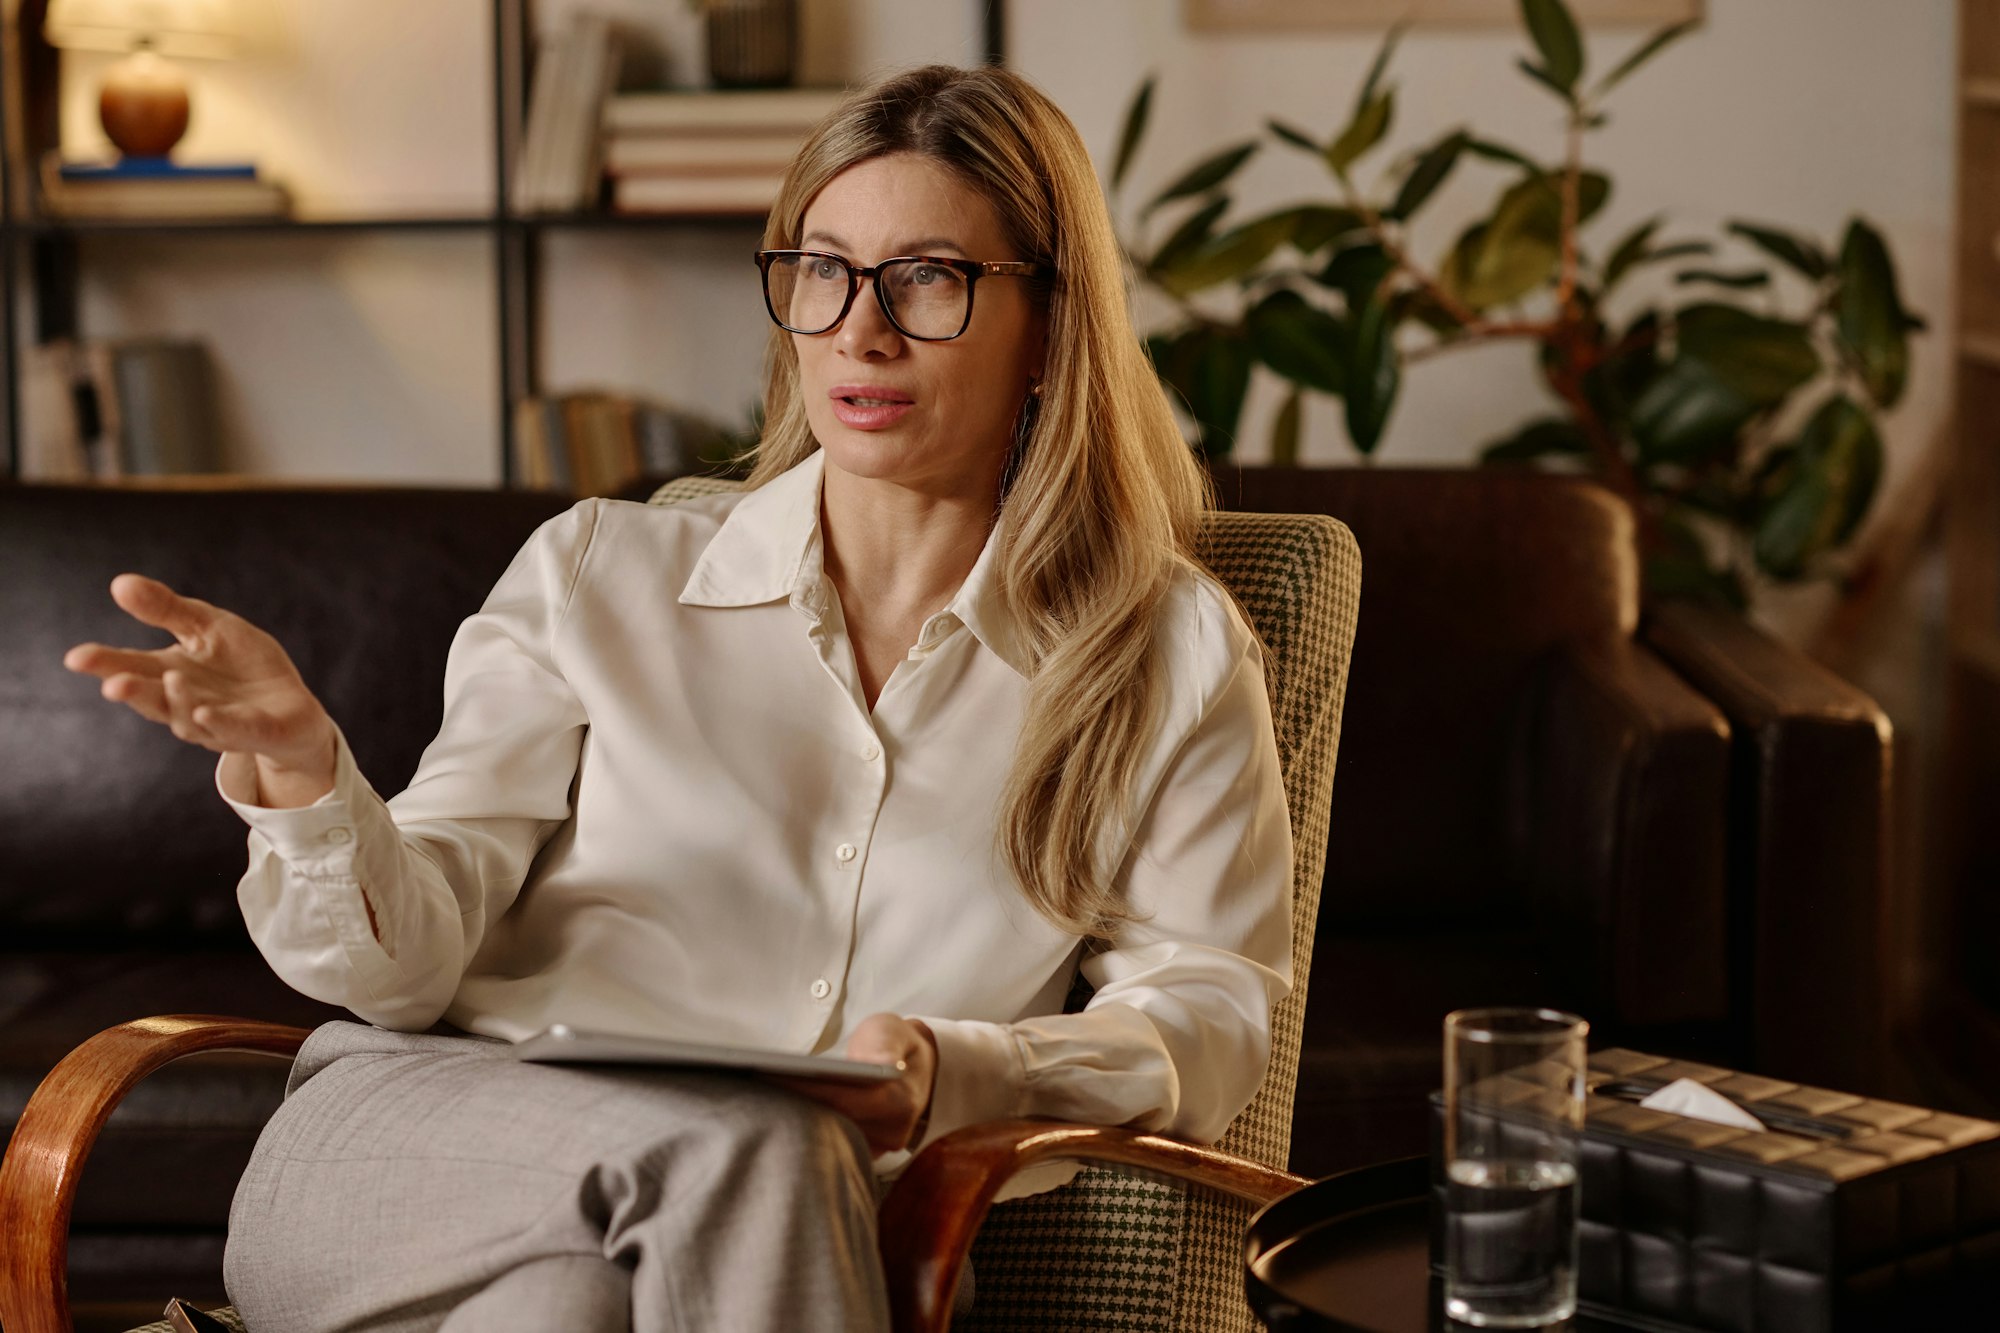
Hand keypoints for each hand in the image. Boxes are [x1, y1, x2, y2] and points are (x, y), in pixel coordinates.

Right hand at [63, 573, 337, 790]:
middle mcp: (185, 703)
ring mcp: (217, 723)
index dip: (105, 664)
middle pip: (151, 697)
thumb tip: (119, 583)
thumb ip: (167, 609)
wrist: (292, 707)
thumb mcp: (209, 627)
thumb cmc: (243, 664)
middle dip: (132, 690)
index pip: (131, 667)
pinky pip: (232, 729)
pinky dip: (219, 721)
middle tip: (112, 684)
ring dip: (178, 700)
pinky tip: (207, 711)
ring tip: (173, 678)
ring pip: (188, 717)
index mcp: (170, 673)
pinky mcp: (253, 732)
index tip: (76, 658)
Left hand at [770, 1013, 937, 1156]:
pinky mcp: (866, 1153)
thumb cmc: (895, 1044)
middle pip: (832, 1124)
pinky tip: (781, 1113)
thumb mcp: (892, 1031)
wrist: (915, 1068)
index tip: (773, 1078)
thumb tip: (882, 1062)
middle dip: (794, 1107)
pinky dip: (807, 1129)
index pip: (843, 1099)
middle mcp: (890, 1132)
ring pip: (829, 1138)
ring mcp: (878, 1147)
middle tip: (754, 1091)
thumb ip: (886, 1043)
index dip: (807, 1089)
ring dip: (797, 1121)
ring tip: (760, 1102)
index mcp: (898, 1100)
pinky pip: (833, 1145)